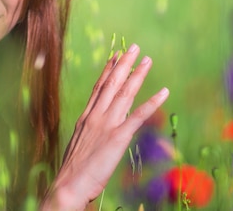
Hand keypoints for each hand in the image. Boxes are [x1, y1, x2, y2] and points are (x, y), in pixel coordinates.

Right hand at [43, 44, 168, 209]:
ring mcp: (107, 124)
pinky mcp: (118, 137)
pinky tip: (163, 92)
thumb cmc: (73, 170)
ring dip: (137, 75)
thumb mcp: (79, 143)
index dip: (108, 70)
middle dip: (124, 64)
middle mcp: (96, 115)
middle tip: (134, 47)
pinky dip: (152, 102)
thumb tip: (97, 125)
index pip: (99, 87)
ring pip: (124, 94)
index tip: (115, 55)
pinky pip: (138, 116)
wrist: (69, 184)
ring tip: (147, 60)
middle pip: (112, 84)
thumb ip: (90, 131)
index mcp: (86, 116)